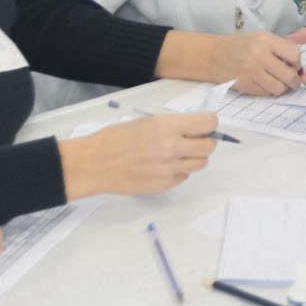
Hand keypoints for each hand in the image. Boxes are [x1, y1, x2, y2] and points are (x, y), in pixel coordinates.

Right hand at [58, 113, 219, 199]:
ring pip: (201, 163)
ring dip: (195, 157)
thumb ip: (172, 124)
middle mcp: (172, 148)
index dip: (210, 123)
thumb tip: (193, 127)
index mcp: (167, 127)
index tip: (206, 124)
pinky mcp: (163, 185)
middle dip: (206, 141)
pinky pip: (184, 176)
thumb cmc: (115, 139)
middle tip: (196, 139)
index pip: (208, 123)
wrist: (95, 163)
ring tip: (180, 153)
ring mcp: (169, 169)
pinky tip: (165, 165)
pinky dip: (180, 170)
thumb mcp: (146, 121)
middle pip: (209, 146)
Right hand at [214, 32, 303, 95]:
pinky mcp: (245, 86)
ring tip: (278, 82)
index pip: (294, 54)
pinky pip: (266, 93)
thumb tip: (298, 63)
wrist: (212, 55)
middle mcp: (259, 56)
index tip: (295, 65)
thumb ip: (279, 47)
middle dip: (294, 80)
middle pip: (289, 75)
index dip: (297, 63)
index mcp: (265, 40)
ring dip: (282, 88)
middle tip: (293, 80)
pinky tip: (264, 83)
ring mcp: (252, 72)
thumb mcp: (260, 37)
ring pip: (279, 88)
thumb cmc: (238, 45)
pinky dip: (269, 91)